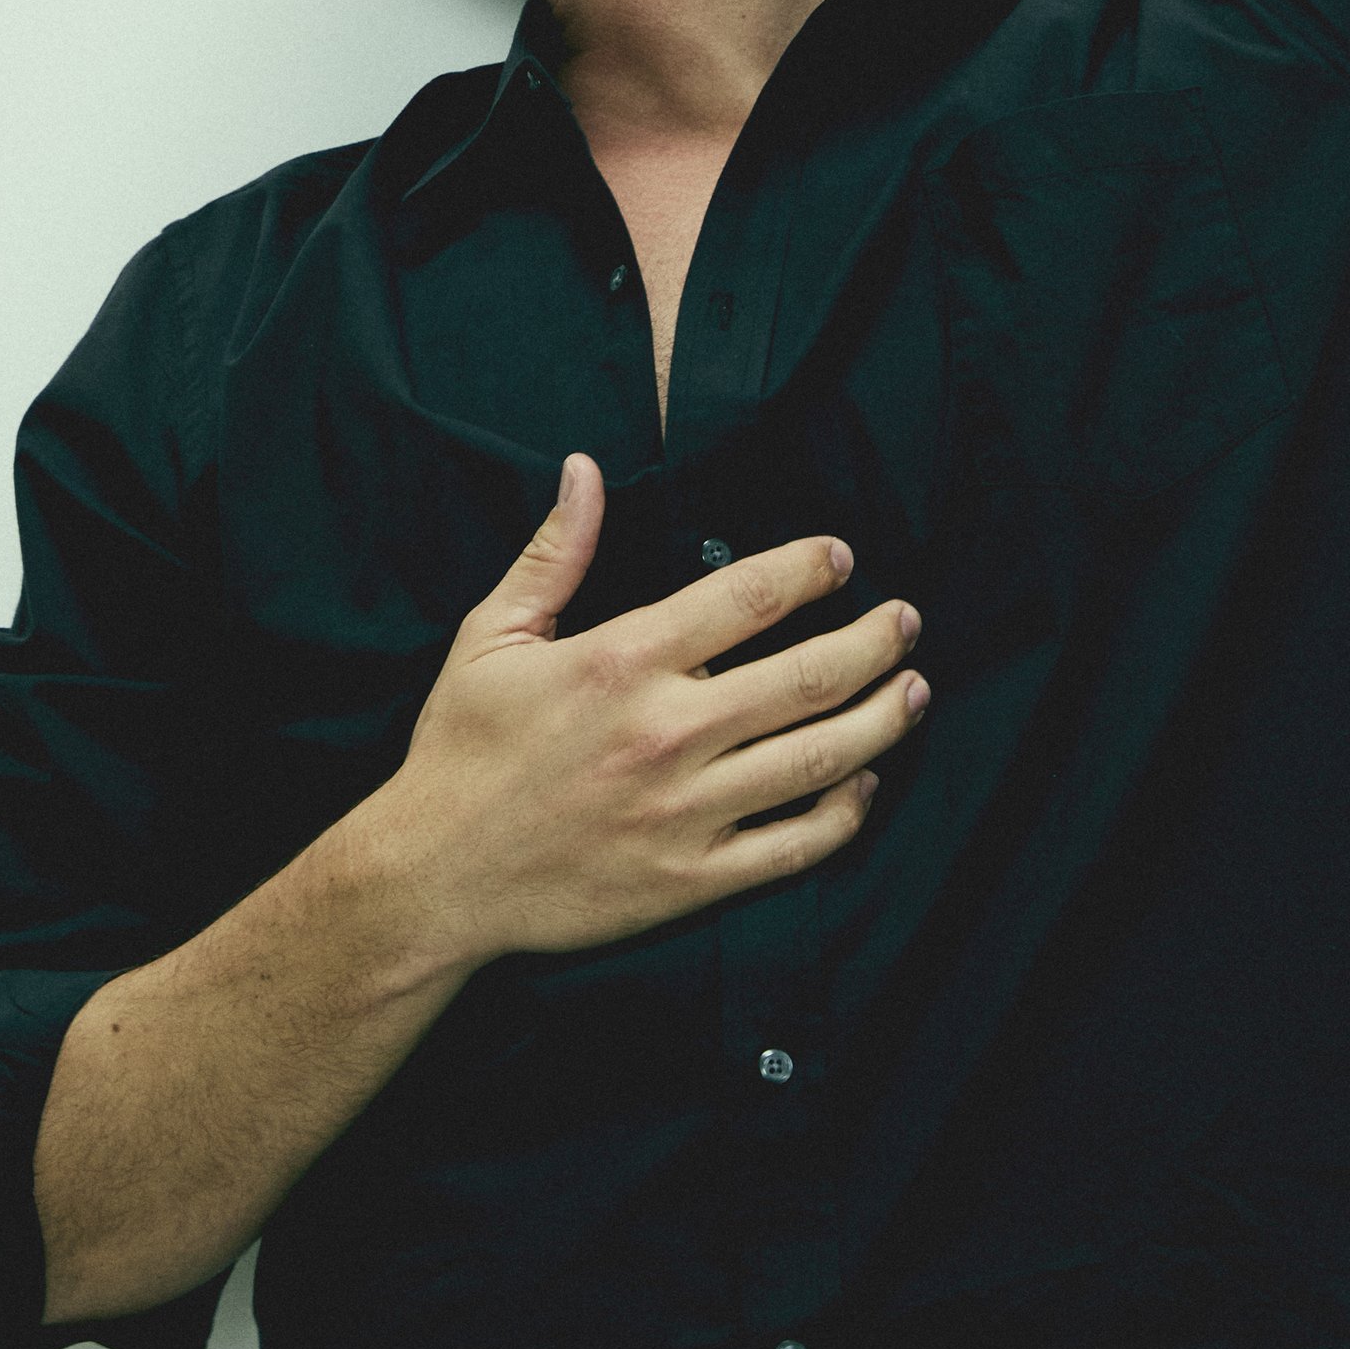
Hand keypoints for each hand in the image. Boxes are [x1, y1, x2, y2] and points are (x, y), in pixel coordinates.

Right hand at [365, 454, 926, 963]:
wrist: (435, 878)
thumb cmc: (461, 752)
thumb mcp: (492, 638)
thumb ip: (554, 553)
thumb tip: (585, 469)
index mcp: (622, 661)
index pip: (746, 597)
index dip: (808, 569)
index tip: (842, 558)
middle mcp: (666, 732)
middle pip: (808, 676)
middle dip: (874, 641)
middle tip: (906, 621)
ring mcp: (687, 811)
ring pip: (821, 758)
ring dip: (884, 718)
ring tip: (914, 691)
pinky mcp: (693, 879)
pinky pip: (796, 845)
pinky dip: (845, 810)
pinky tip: (864, 779)